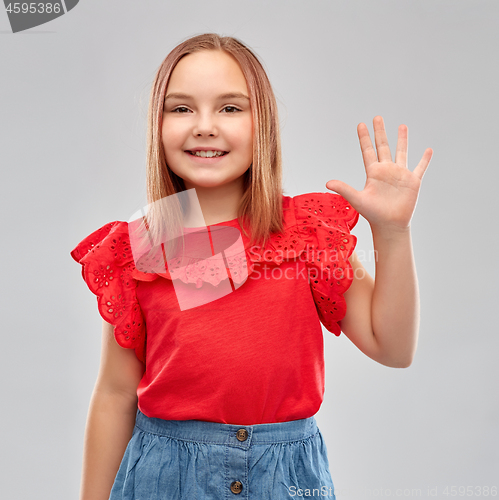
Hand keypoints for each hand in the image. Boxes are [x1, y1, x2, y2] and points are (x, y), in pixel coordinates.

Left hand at [326, 116, 432, 232]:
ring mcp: (400, 175)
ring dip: (402, 139)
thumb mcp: (357, 199)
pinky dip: (425, 159)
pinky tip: (429, 150)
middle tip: (377, 117)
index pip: (368, 151)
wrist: (389, 225)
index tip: (361, 124)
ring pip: (401, 152)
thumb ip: (344, 189)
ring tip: (402, 125)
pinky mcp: (413, 181)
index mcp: (373, 173)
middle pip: (383, 146)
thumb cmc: (373, 214)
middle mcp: (386, 171)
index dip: (364, 138)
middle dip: (380, 132)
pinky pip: (420, 167)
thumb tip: (327, 183)